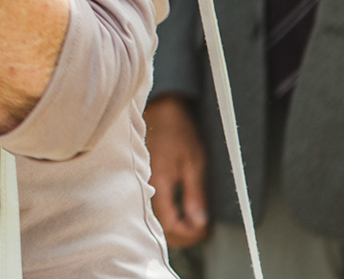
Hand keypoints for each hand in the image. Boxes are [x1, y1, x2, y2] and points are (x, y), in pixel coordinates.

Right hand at [144, 94, 208, 247]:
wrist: (159, 107)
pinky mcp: (139, 176)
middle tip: (200, 231)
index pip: (171, 225)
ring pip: (152, 218)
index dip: (189, 234)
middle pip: (159, 227)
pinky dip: (163, 214)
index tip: (204, 231)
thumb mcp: (194, 162)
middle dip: (181, 235)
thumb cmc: (176, 129)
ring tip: (190, 223)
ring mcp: (140, 181)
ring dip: (172, 227)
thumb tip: (199, 221)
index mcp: (158, 183)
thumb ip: (196, 195)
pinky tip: (175, 211)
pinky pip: (149, 205)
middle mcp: (144, 186)